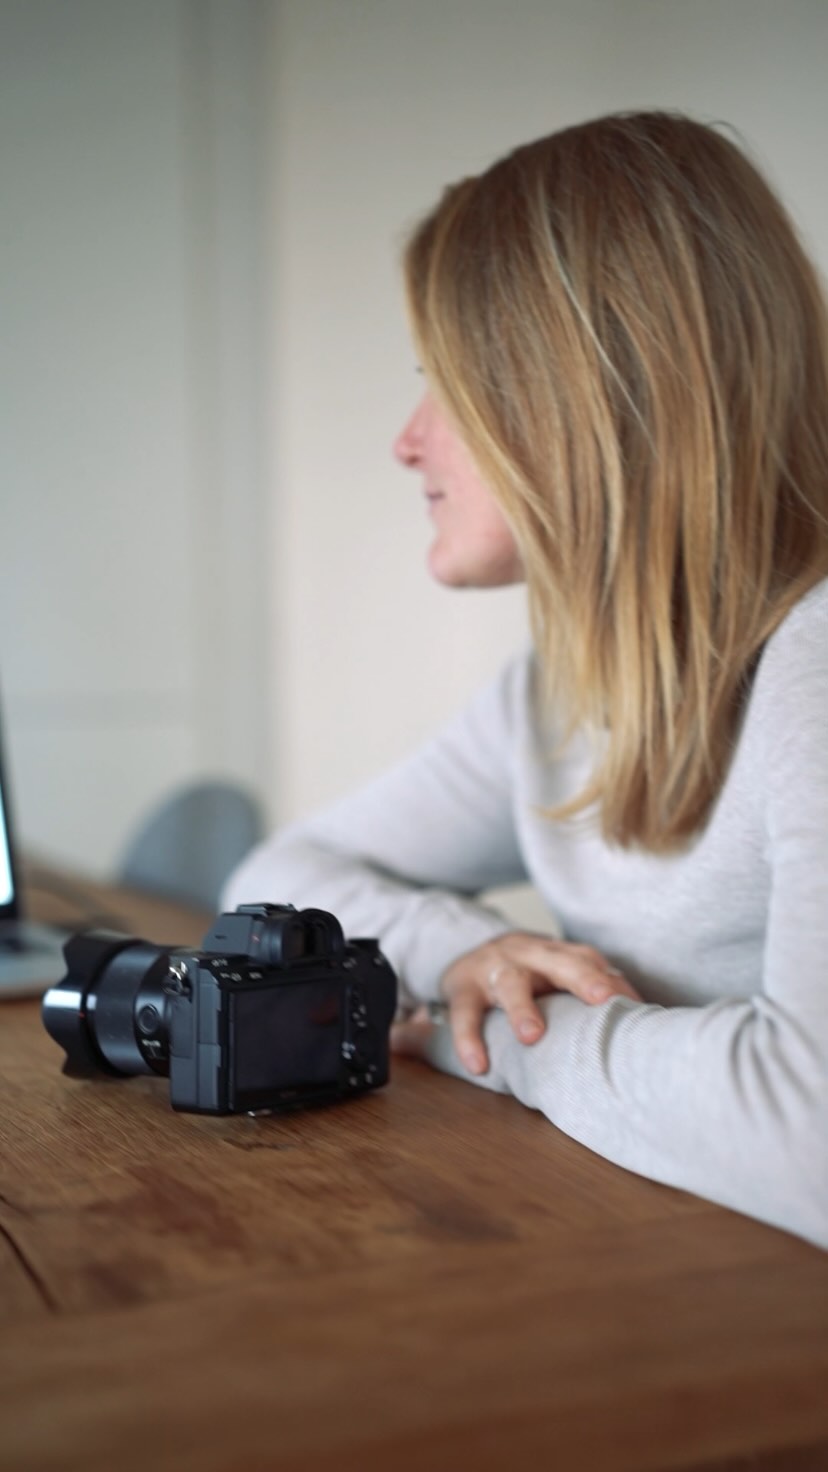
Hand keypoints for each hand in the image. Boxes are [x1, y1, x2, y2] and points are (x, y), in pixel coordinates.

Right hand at [391, 932, 640, 1074]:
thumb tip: (641, 1025)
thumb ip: (589, 994)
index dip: (613, 981)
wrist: (464, 958)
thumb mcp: (555, 977)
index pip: (590, 961)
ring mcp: (493, 968)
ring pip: (510, 983)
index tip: (638, 1007)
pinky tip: (478, 1064)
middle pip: (559, 961)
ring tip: (532, 1035)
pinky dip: (469, 1038)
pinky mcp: (461, 987)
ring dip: (522, 1008)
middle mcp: (529, 954)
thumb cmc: (526, 976)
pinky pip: (465, 1013)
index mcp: (557, 953)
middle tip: (603, 999)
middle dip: (582, 978)